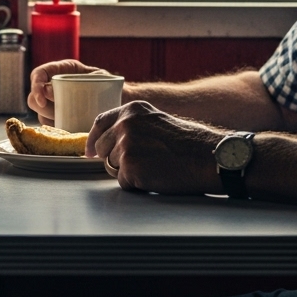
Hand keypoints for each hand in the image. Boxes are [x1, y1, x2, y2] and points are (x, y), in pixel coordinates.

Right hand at [27, 59, 112, 125]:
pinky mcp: (60, 118)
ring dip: (50, 117)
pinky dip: (55, 127)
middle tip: (58, 110)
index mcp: (63, 70)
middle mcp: (55, 86)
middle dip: (41, 105)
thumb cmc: (112, 85)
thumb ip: (75, 82)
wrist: (123, 101)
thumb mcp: (98, 78)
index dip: (35, 85)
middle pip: (33, 96)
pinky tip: (69, 126)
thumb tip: (49, 91)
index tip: (42, 98)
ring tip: (69, 118)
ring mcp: (56, 103)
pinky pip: (49, 125)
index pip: (39, 73)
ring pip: (39, 112)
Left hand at [87, 101, 220, 193]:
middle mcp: (125, 125)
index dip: (92, 140)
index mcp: (131, 111)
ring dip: (128, 172)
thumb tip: (107, 140)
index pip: (99, 123)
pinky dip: (137, 184)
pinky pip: (123, 182)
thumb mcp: (155, 121)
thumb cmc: (187, 143)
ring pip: (111, 167)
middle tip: (142, 162)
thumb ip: (131, 126)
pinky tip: (156, 176)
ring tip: (153, 166)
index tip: (89, 152)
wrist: (207, 157)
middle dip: (114, 159)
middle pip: (101, 149)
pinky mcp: (130, 167)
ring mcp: (126, 146)